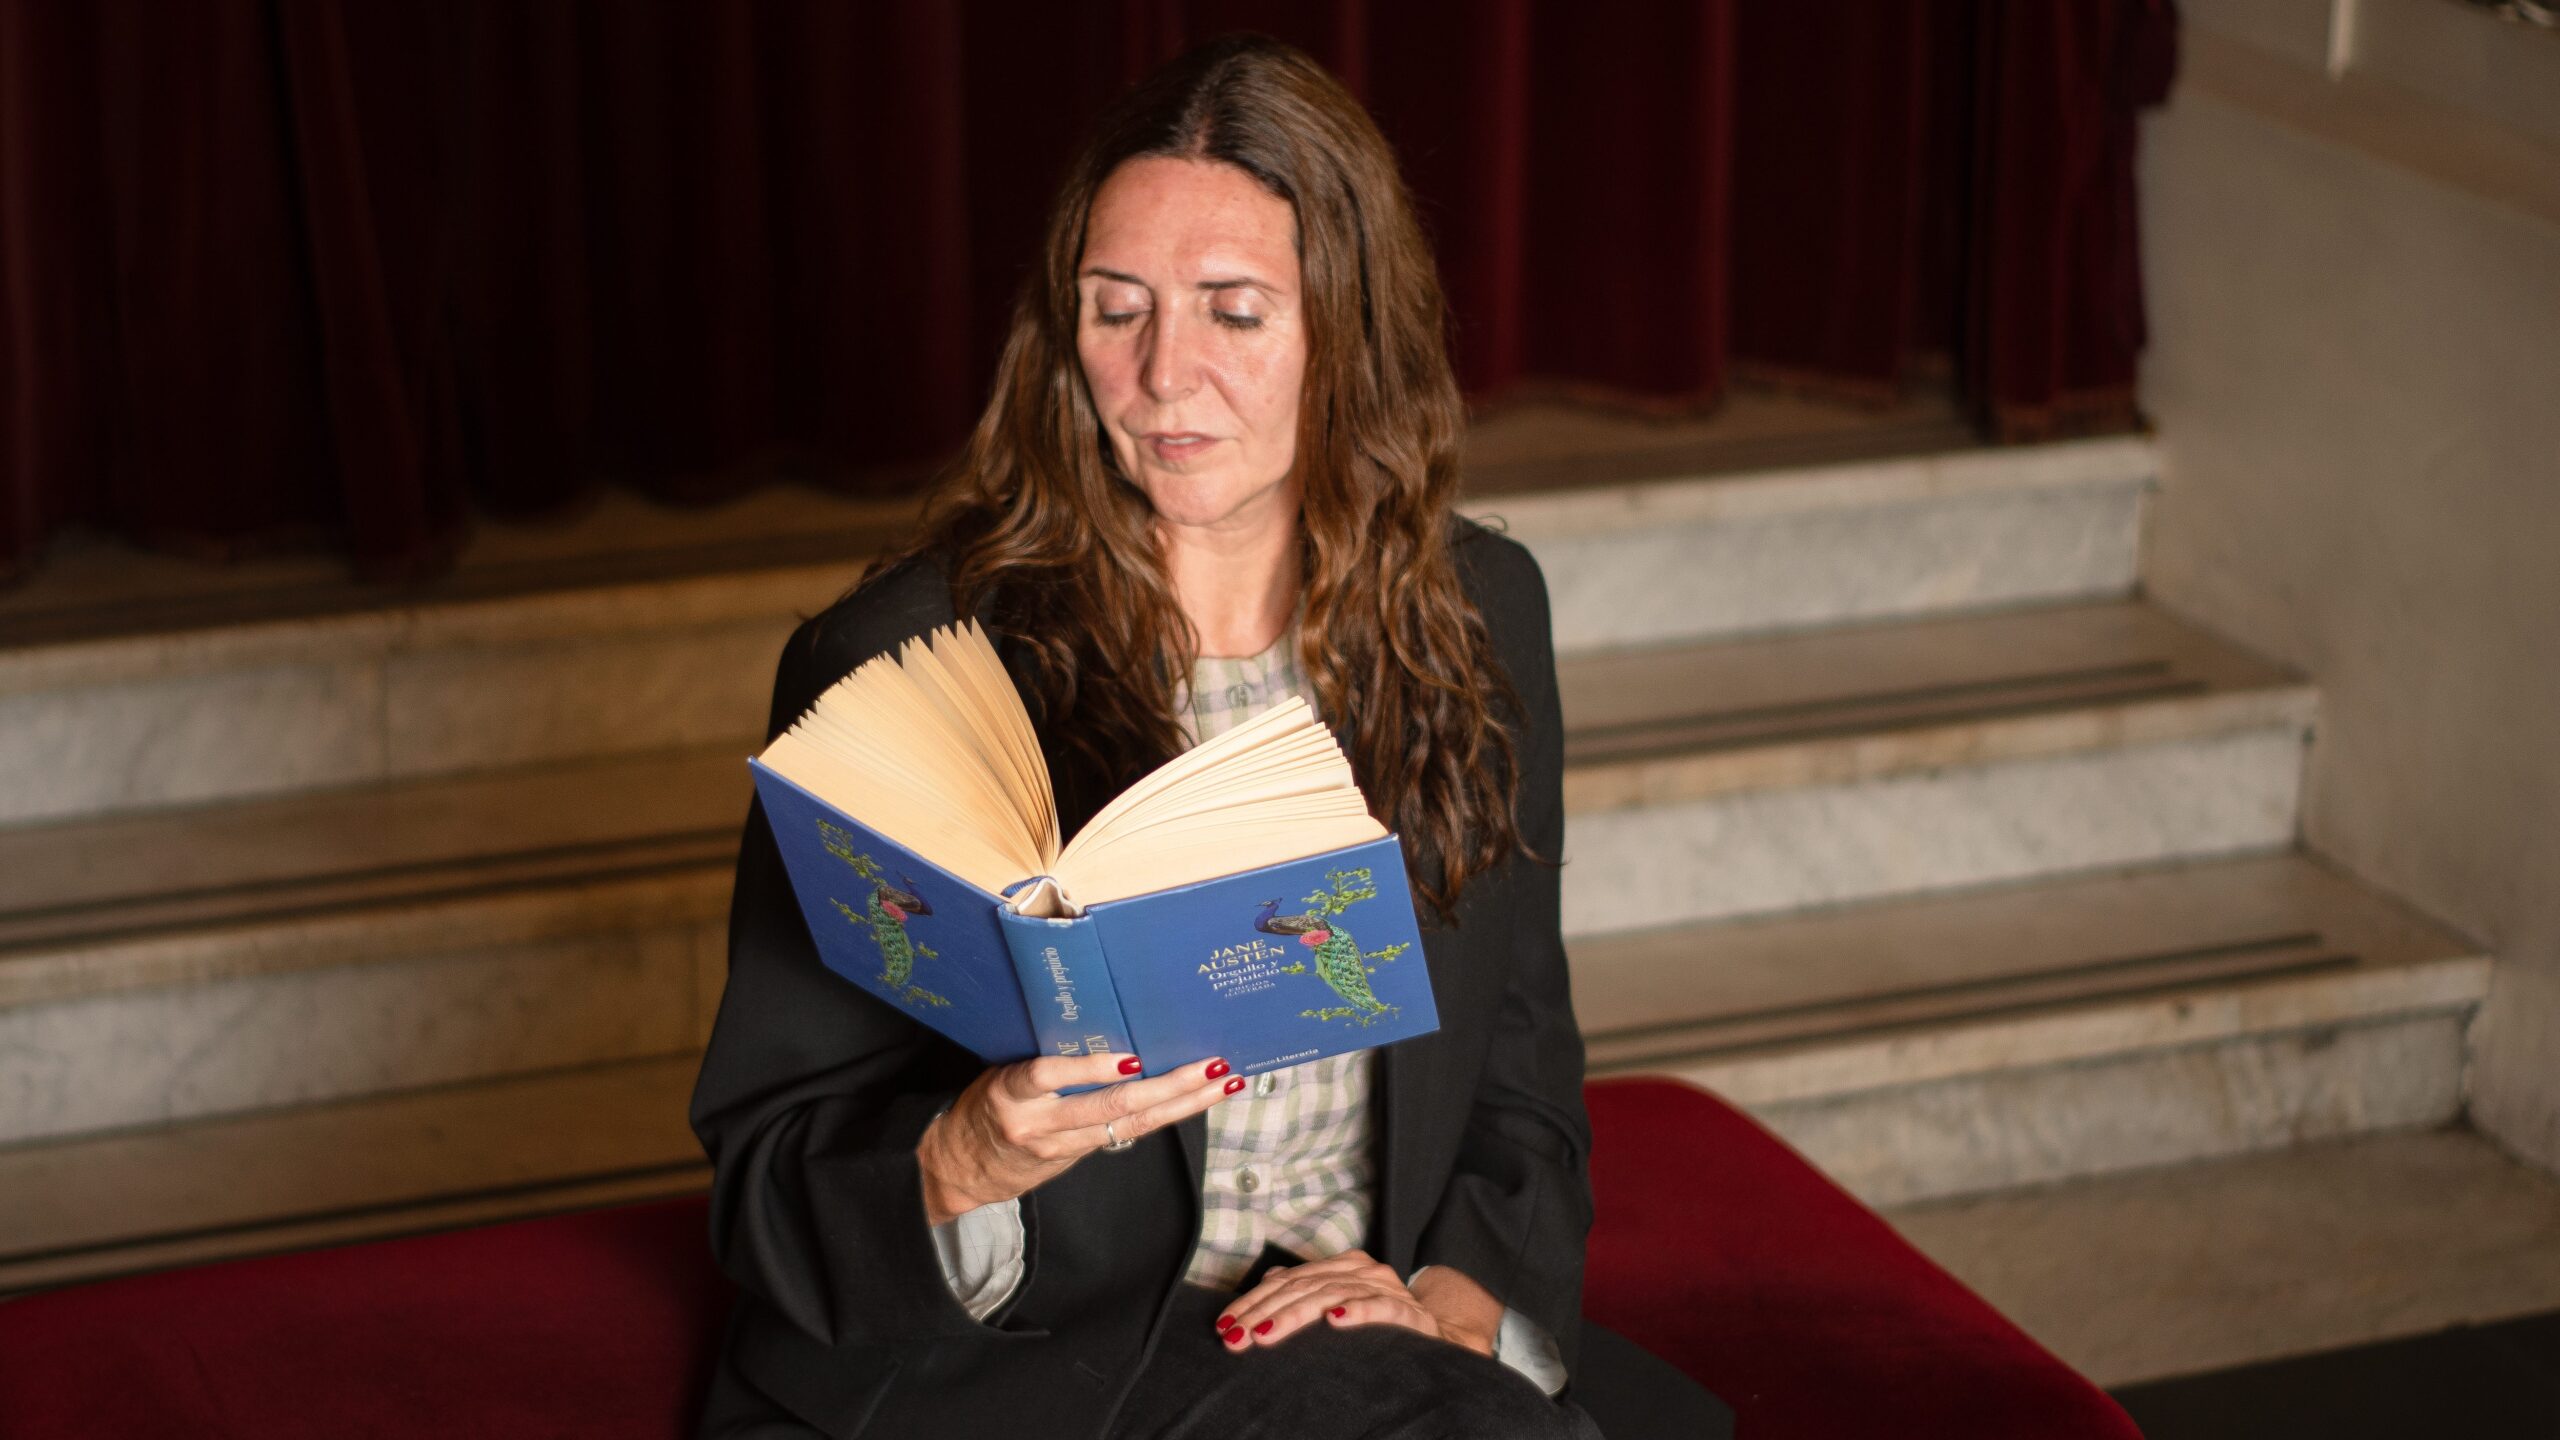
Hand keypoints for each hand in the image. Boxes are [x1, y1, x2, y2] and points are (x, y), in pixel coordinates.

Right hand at [917, 1052, 1241, 1224]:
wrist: (963, 1166)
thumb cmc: (987, 1103)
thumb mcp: (1001, 1072)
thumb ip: (1046, 1058)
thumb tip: (1109, 1025)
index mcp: (1011, 1089)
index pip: (1049, 1075)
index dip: (1092, 1070)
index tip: (1133, 1058)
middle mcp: (1039, 1121)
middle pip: (1111, 1105)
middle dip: (1168, 1085)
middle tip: (1210, 1064)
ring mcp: (1062, 1145)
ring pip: (1132, 1124)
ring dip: (1182, 1103)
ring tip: (1221, 1082)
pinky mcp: (1077, 1158)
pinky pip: (1128, 1134)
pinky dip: (1165, 1115)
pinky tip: (1195, 1100)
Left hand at [1211, 1251, 1499, 1357]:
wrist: (1443, 1340)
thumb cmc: (1384, 1325)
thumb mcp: (1341, 1303)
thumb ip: (1307, 1289)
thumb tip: (1268, 1279)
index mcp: (1343, 1266)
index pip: (1288, 1281)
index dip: (1254, 1301)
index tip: (1224, 1325)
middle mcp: (1363, 1270)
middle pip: (1303, 1287)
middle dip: (1263, 1312)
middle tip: (1235, 1335)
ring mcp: (1388, 1289)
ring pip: (1332, 1296)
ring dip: (1295, 1316)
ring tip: (1264, 1333)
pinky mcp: (1411, 1314)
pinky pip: (1382, 1309)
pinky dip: (1358, 1312)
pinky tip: (1336, 1321)